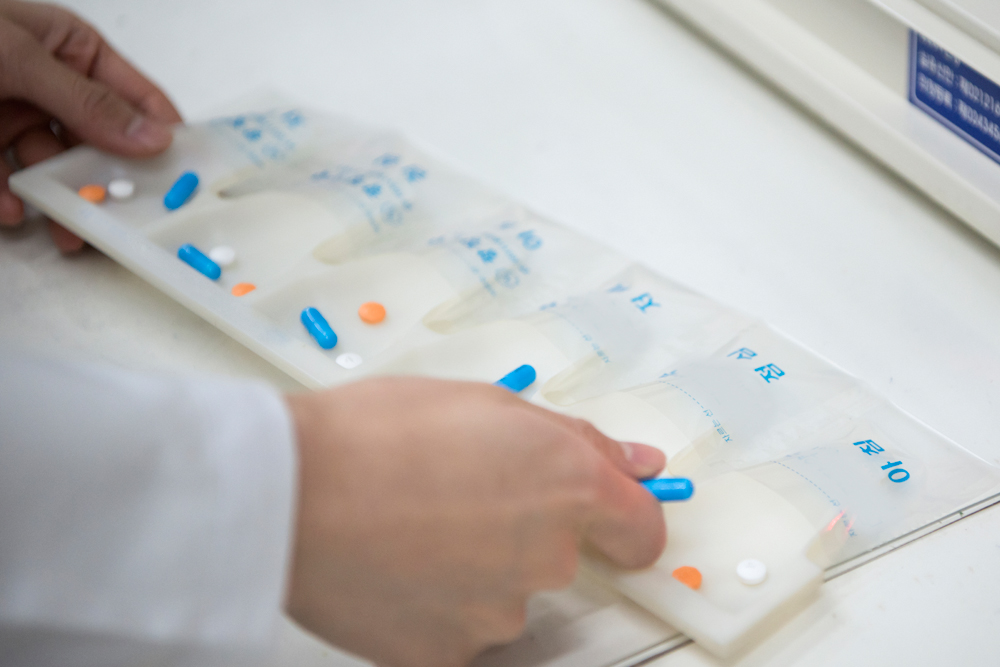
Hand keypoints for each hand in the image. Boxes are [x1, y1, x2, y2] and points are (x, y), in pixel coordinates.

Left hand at [0, 1, 180, 251]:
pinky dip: (8, 200)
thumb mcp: (18, 57)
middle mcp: (48, 85)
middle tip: (126, 219)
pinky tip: (6, 211)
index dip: (162, 134)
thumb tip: (154, 136)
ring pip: (55, 170)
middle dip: (108, 182)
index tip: (185, 176)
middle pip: (99, 142)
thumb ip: (87, 99)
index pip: (136, 96)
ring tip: (70, 235)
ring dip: (62, 204)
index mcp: (69, 49)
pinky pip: (7, 181)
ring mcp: (12, 116)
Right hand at [285, 377, 666, 666]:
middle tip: (450, 492)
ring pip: (504, 592)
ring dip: (473, 566)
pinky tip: (393, 566)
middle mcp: (545, 557)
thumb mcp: (484, 402)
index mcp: (566, 485)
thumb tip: (640, 464)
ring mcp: (497, 614)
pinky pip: (458, 628)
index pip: (639, 528)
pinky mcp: (447, 654)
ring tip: (408, 524)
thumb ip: (576, 437)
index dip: (623, 520)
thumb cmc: (374, 432)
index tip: (607, 520)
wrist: (288, 489)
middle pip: (557, 554)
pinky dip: (435, 603)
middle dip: (518, 527)